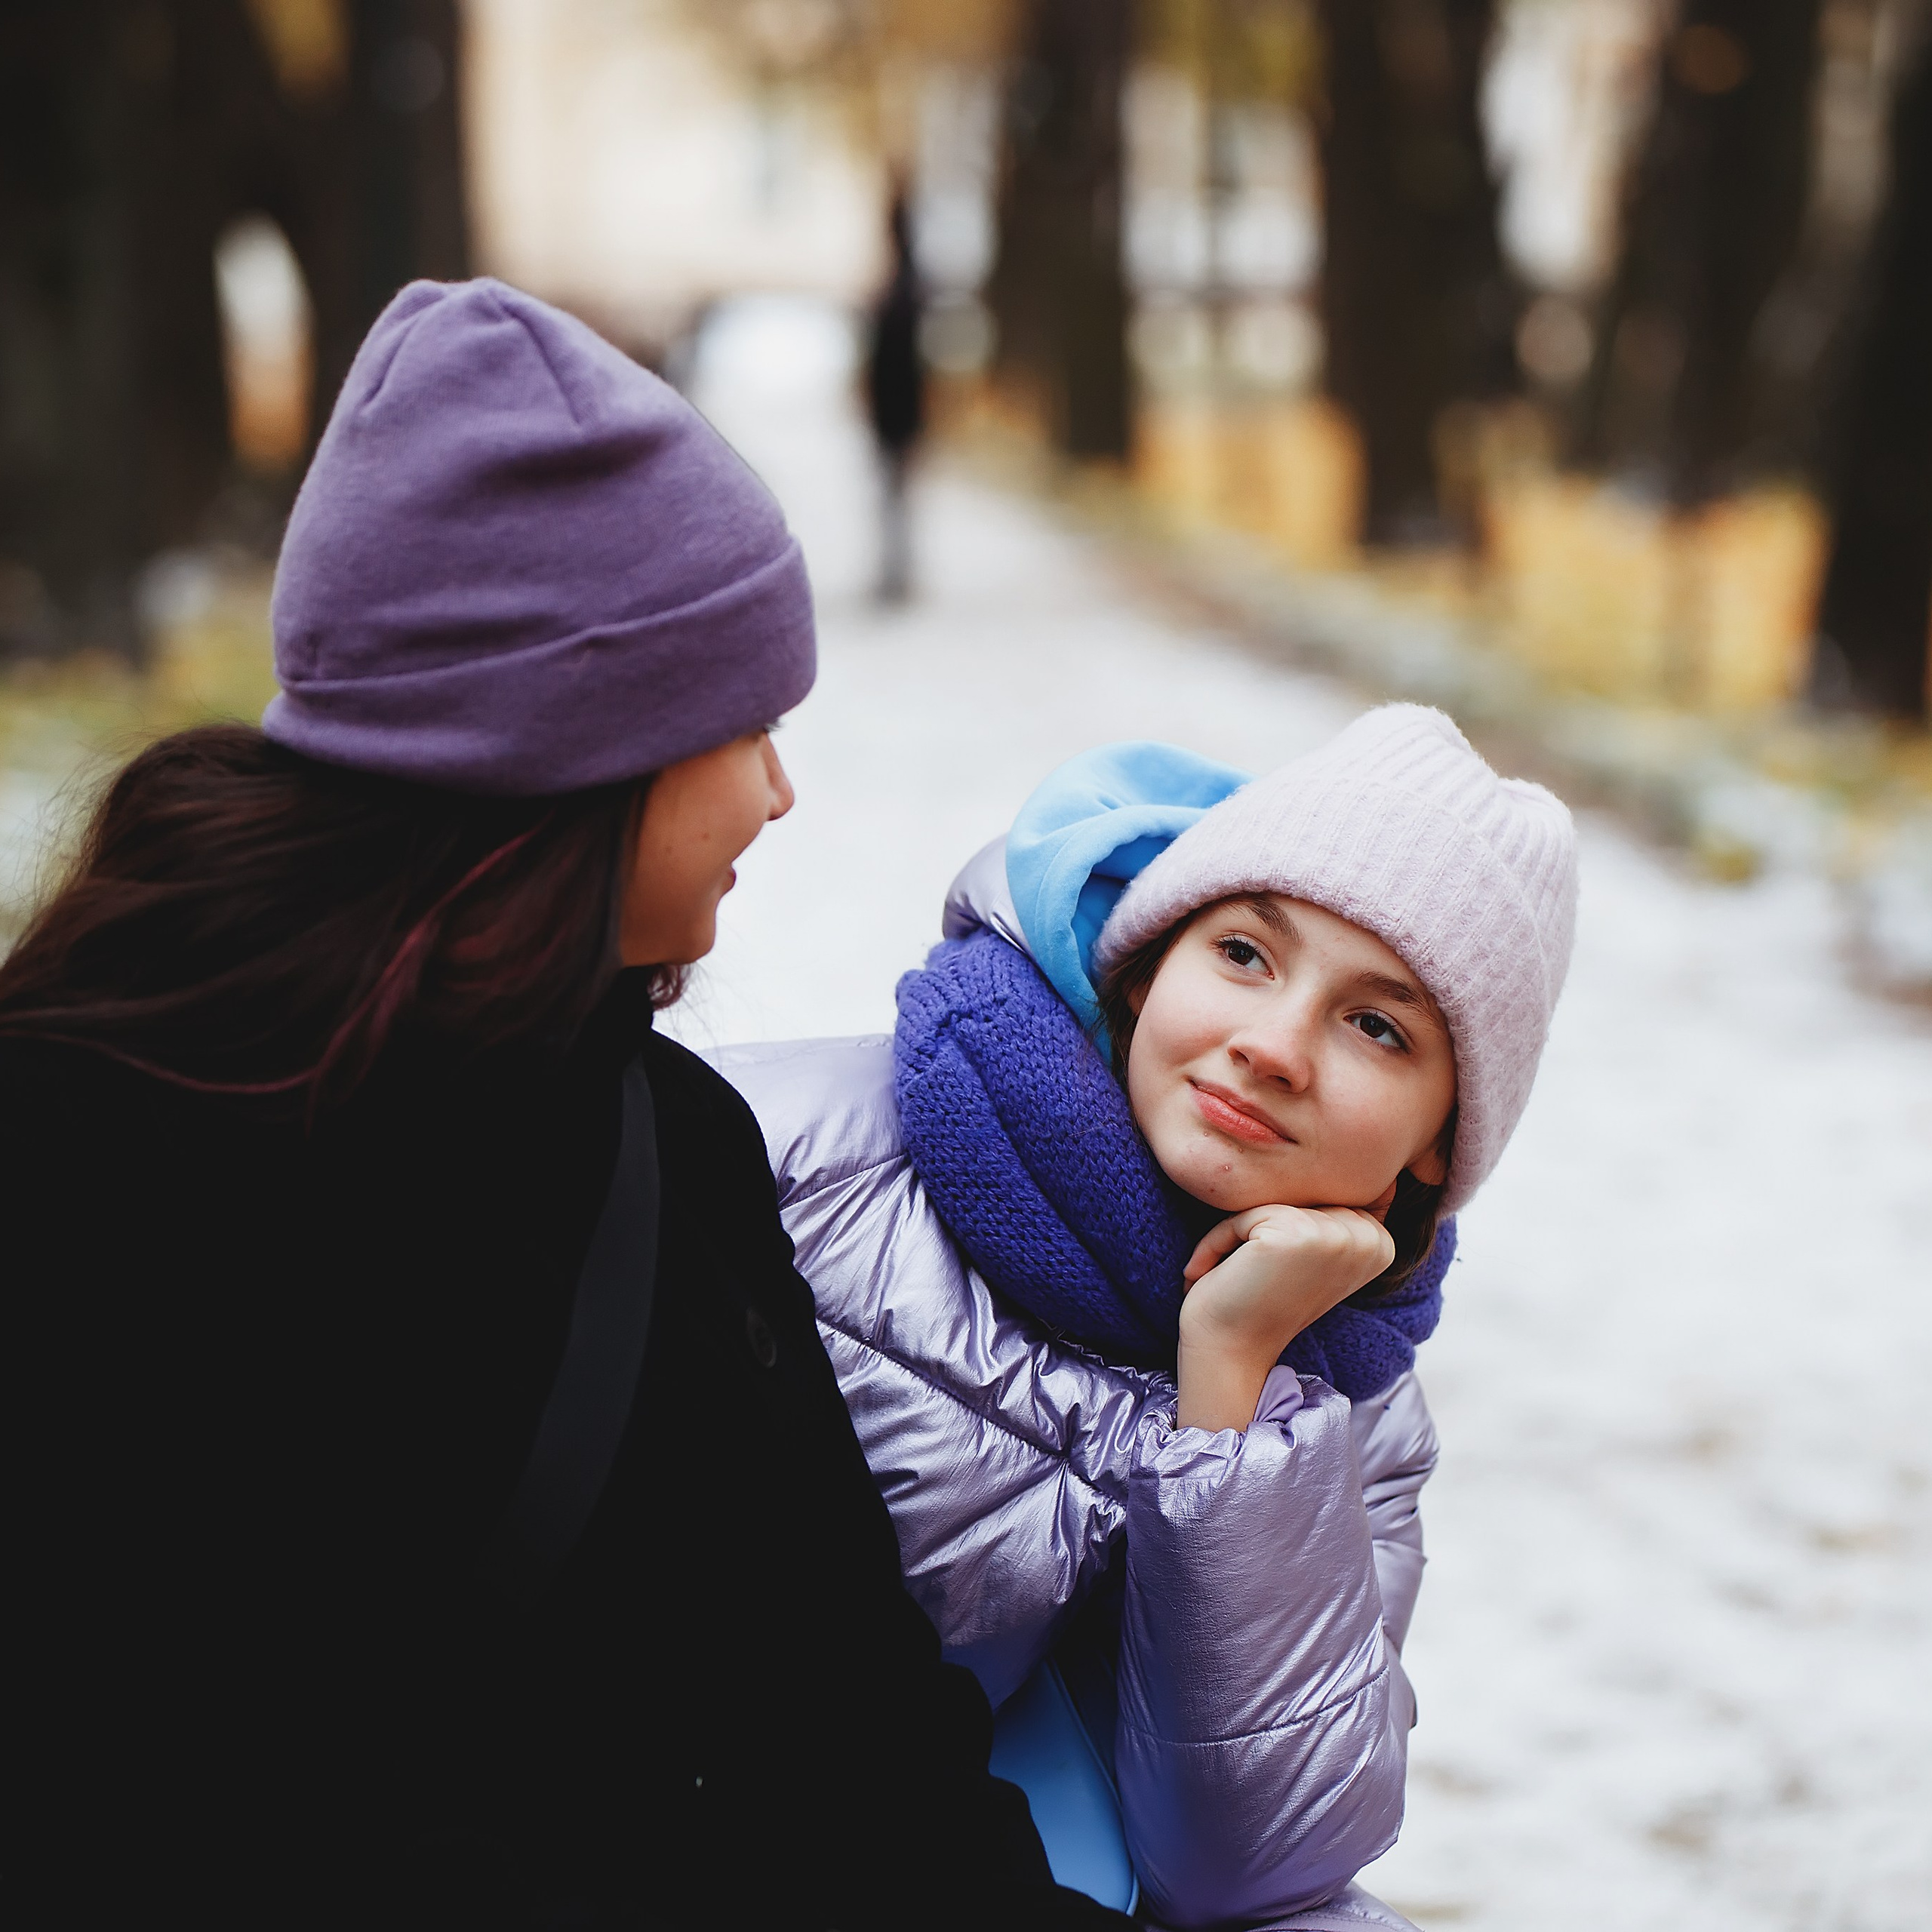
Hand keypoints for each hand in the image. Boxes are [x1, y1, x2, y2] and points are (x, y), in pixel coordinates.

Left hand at [1175, 1189, 1395, 1433]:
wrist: (1230, 1352)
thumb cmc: (1261, 1302)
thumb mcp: (1310, 1254)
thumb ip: (1326, 1213)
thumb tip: (1322, 1160)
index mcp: (1381, 1241)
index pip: (1321, 1194)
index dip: (1284, 1228)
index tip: (1275, 1276)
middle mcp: (1369, 1238)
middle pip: (1297, 1192)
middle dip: (1260, 1228)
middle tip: (1250, 1278)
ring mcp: (1337, 1235)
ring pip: (1269, 1199)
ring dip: (1236, 1235)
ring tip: (1234, 1276)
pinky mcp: (1296, 1234)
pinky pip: (1243, 1212)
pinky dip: (1217, 1241)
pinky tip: (1215, 1275)